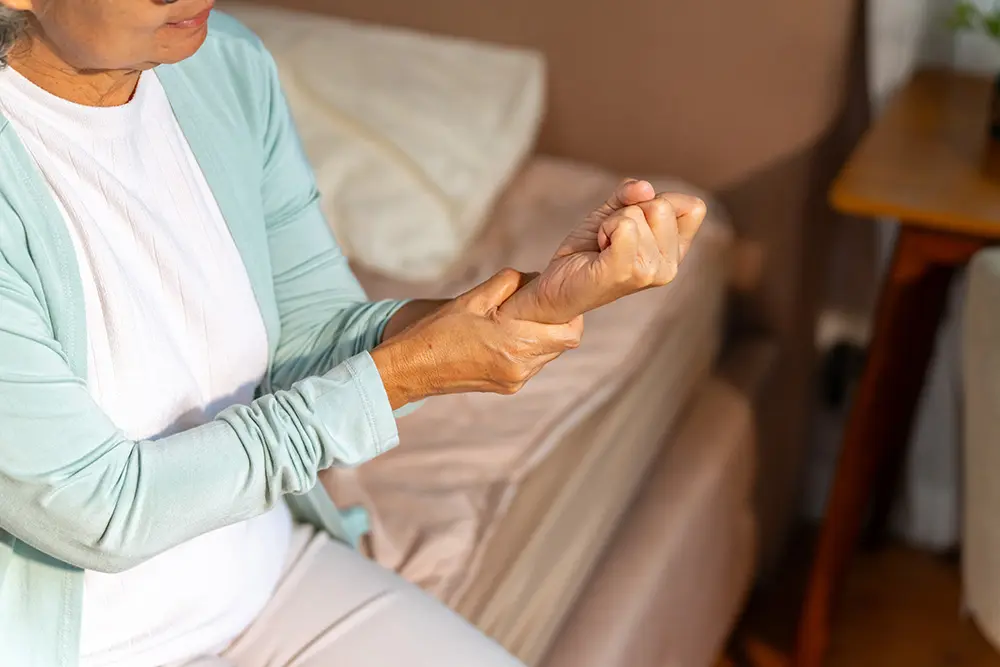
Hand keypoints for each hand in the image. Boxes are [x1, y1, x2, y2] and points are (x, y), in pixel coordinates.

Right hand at [371, 269, 583, 407]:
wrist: (411, 367)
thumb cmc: (438, 331)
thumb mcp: (474, 297)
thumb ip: (509, 282)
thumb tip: (534, 278)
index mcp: (516, 344)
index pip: (569, 334)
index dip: (572, 316)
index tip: (557, 301)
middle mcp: (521, 367)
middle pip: (560, 344)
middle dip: (555, 323)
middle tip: (536, 305)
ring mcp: (514, 381)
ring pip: (546, 355)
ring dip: (540, 336)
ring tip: (515, 320)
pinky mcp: (506, 386)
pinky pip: (530, 364)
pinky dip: (525, 348)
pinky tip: (503, 336)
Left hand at [500, 179, 706, 323]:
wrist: (559, 285)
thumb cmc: (589, 250)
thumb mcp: (614, 212)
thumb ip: (632, 194)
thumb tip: (645, 188)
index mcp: (676, 253)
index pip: (692, 207)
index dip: (656, 203)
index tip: (631, 225)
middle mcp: (670, 266)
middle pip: (662, 206)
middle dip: (629, 212)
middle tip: (612, 238)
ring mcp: (651, 272)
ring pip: (637, 214)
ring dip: (611, 223)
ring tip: (603, 247)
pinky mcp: (627, 271)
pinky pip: (625, 225)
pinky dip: (605, 228)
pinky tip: (599, 250)